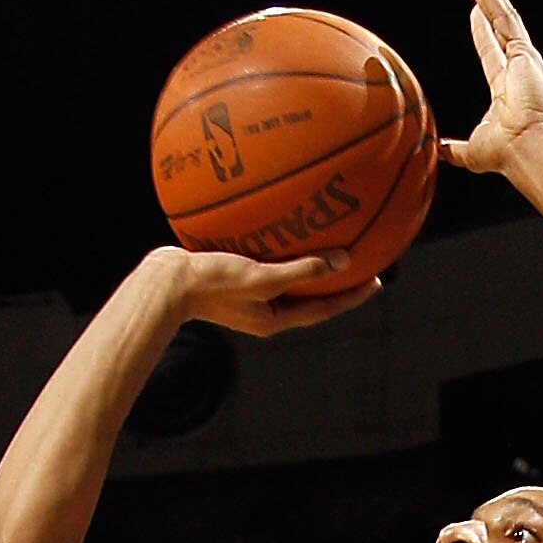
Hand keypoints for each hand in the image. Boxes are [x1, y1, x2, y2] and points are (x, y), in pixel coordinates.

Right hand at [160, 246, 379, 337]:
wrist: (165, 283)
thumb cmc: (212, 283)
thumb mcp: (261, 277)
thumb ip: (302, 269)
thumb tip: (342, 261)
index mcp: (275, 319)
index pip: (324, 308)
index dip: (352, 295)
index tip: (376, 280)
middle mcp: (265, 310)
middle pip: (309, 294)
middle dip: (335, 279)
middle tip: (360, 261)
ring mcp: (248, 295)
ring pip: (288, 277)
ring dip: (309, 262)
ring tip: (328, 241)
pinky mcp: (232, 276)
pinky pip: (266, 260)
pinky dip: (279, 247)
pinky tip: (280, 223)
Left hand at [440, 0, 542, 182]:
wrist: (527, 151)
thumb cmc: (505, 155)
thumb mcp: (472, 151)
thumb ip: (456, 149)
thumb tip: (439, 151)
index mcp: (507, 88)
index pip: (491, 52)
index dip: (482, 34)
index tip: (474, 15)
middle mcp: (518, 68)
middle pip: (497, 24)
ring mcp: (523, 56)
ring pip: (500, 13)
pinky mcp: (523, 49)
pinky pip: (503, 14)